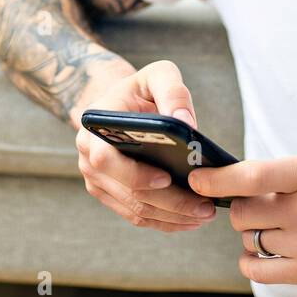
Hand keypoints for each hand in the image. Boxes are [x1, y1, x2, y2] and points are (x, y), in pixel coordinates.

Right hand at [72, 60, 218, 232]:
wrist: (119, 105)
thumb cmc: (140, 90)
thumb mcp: (156, 75)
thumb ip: (172, 91)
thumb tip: (186, 122)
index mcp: (94, 130)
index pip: (107, 160)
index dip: (135, 174)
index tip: (167, 179)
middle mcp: (89, 160)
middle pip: (129, 193)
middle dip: (170, 203)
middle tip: (205, 206)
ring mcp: (99, 183)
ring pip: (136, 210)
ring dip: (172, 217)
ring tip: (206, 214)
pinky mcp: (112, 196)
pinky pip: (137, 216)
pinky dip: (165, 222)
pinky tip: (191, 220)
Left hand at [188, 146, 296, 293]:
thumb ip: (289, 167)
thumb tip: (245, 176)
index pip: (253, 175)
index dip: (218, 178)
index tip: (197, 179)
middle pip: (243, 211)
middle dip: (241, 206)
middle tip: (257, 204)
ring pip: (250, 240)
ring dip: (253, 233)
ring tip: (275, 226)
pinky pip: (259, 272)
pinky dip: (253, 261)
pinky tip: (266, 250)